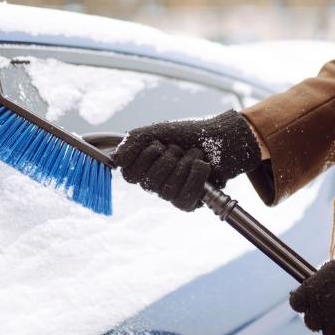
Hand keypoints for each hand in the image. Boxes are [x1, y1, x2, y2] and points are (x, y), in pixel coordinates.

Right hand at [112, 110, 261, 210]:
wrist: (220, 137)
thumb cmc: (188, 135)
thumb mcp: (155, 132)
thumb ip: (132, 142)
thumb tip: (114, 158)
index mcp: (143, 167)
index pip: (128, 173)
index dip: (143, 157)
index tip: (157, 144)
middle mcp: (154, 184)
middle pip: (148, 182)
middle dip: (168, 158)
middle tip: (179, 149)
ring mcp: (170, 195)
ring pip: (166, 190)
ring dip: (184, 165)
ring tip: (193, 155)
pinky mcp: (188, 202)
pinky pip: (184, 198)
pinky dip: (196, 176)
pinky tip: (201, 165)